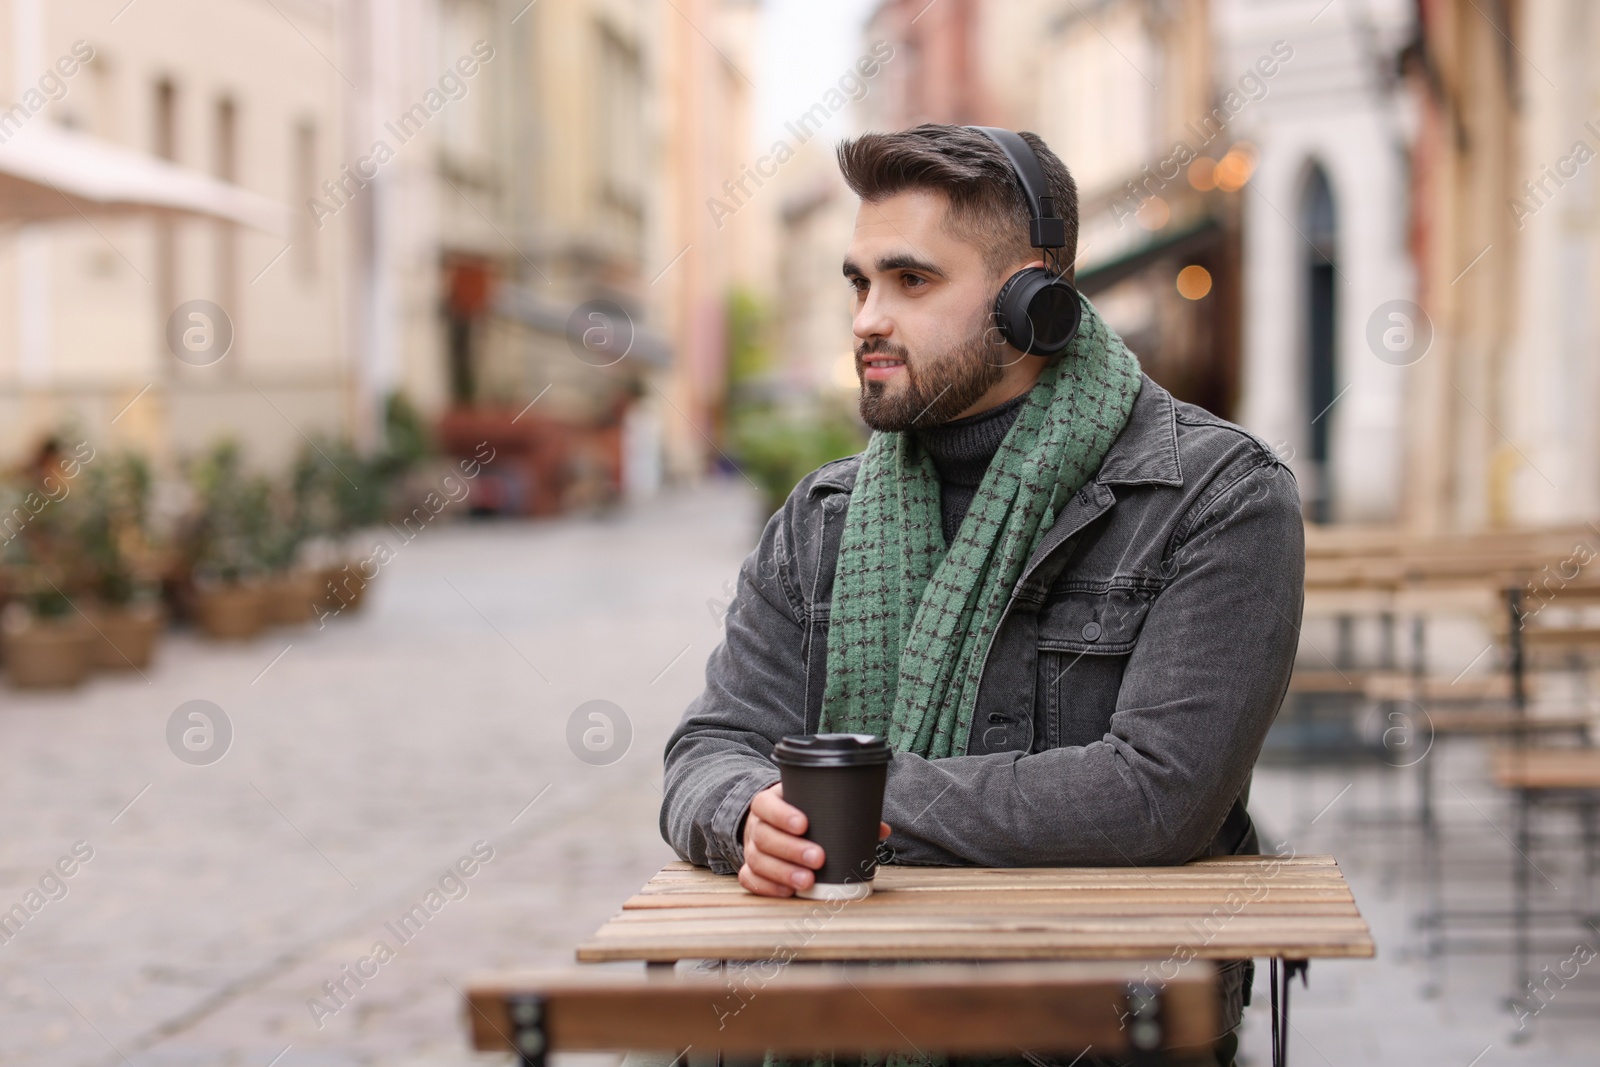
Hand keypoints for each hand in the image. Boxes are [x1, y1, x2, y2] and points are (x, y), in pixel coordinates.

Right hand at [738, 782, 892, 896]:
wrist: (771, 824)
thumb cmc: (799, 815)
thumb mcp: (813, 805)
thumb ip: (844, 814)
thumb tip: (881, 830)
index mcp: (769, 803)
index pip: (767, 805)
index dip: (782, 814)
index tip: (804, 824)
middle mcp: (756, 825)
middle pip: (764, 836)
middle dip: (791, 849)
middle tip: (818, 858)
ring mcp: (751, 849)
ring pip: (757, 861)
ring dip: (783, 873)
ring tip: (808, 881)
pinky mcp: (750, 870)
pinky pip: (749, 879)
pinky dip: (768, 887)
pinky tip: (788, 892)